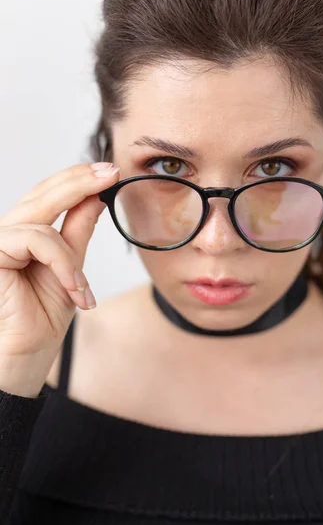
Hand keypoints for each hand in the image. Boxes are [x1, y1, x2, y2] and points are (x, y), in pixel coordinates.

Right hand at [0, 162, 119, 395]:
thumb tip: (97, 197)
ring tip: (83, 290)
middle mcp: (7, 230)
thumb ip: (78, 231)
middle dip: (80, 181)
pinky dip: (61, 264)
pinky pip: (35, 241)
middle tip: (110, 173)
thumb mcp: (71, 268)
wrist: (26, 354)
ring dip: (70, 256)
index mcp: (25, 230)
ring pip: (41, 222)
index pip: (49, 193)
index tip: (109, 170)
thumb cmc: (44, 315)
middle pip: (42, 193)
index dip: (77, 178)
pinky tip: (74, 289)